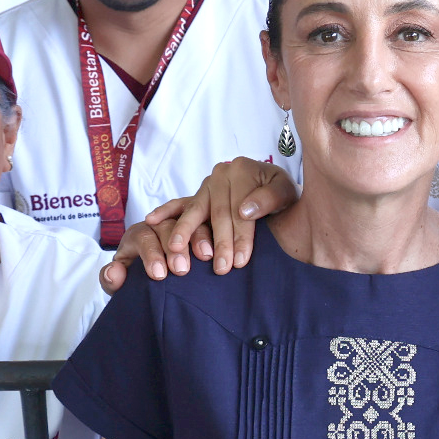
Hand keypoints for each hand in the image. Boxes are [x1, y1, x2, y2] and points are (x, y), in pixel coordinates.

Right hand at [98, 157, 294, 290]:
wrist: (277, 195)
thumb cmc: (283, 198)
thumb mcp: (286, 194)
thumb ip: (270, 198)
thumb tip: (245, 211)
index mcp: (244, 169)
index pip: (240, 207)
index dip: (241, 235)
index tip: (240, 261)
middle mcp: (222, 173)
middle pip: (218, 212)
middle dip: (220, 242)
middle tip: (221, 269)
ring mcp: (207, 184)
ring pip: (196, 210)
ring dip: (186, 232)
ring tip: (177, 250)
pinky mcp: (198, 195)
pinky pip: (179, 203)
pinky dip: (165, 211)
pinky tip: (151, 220)